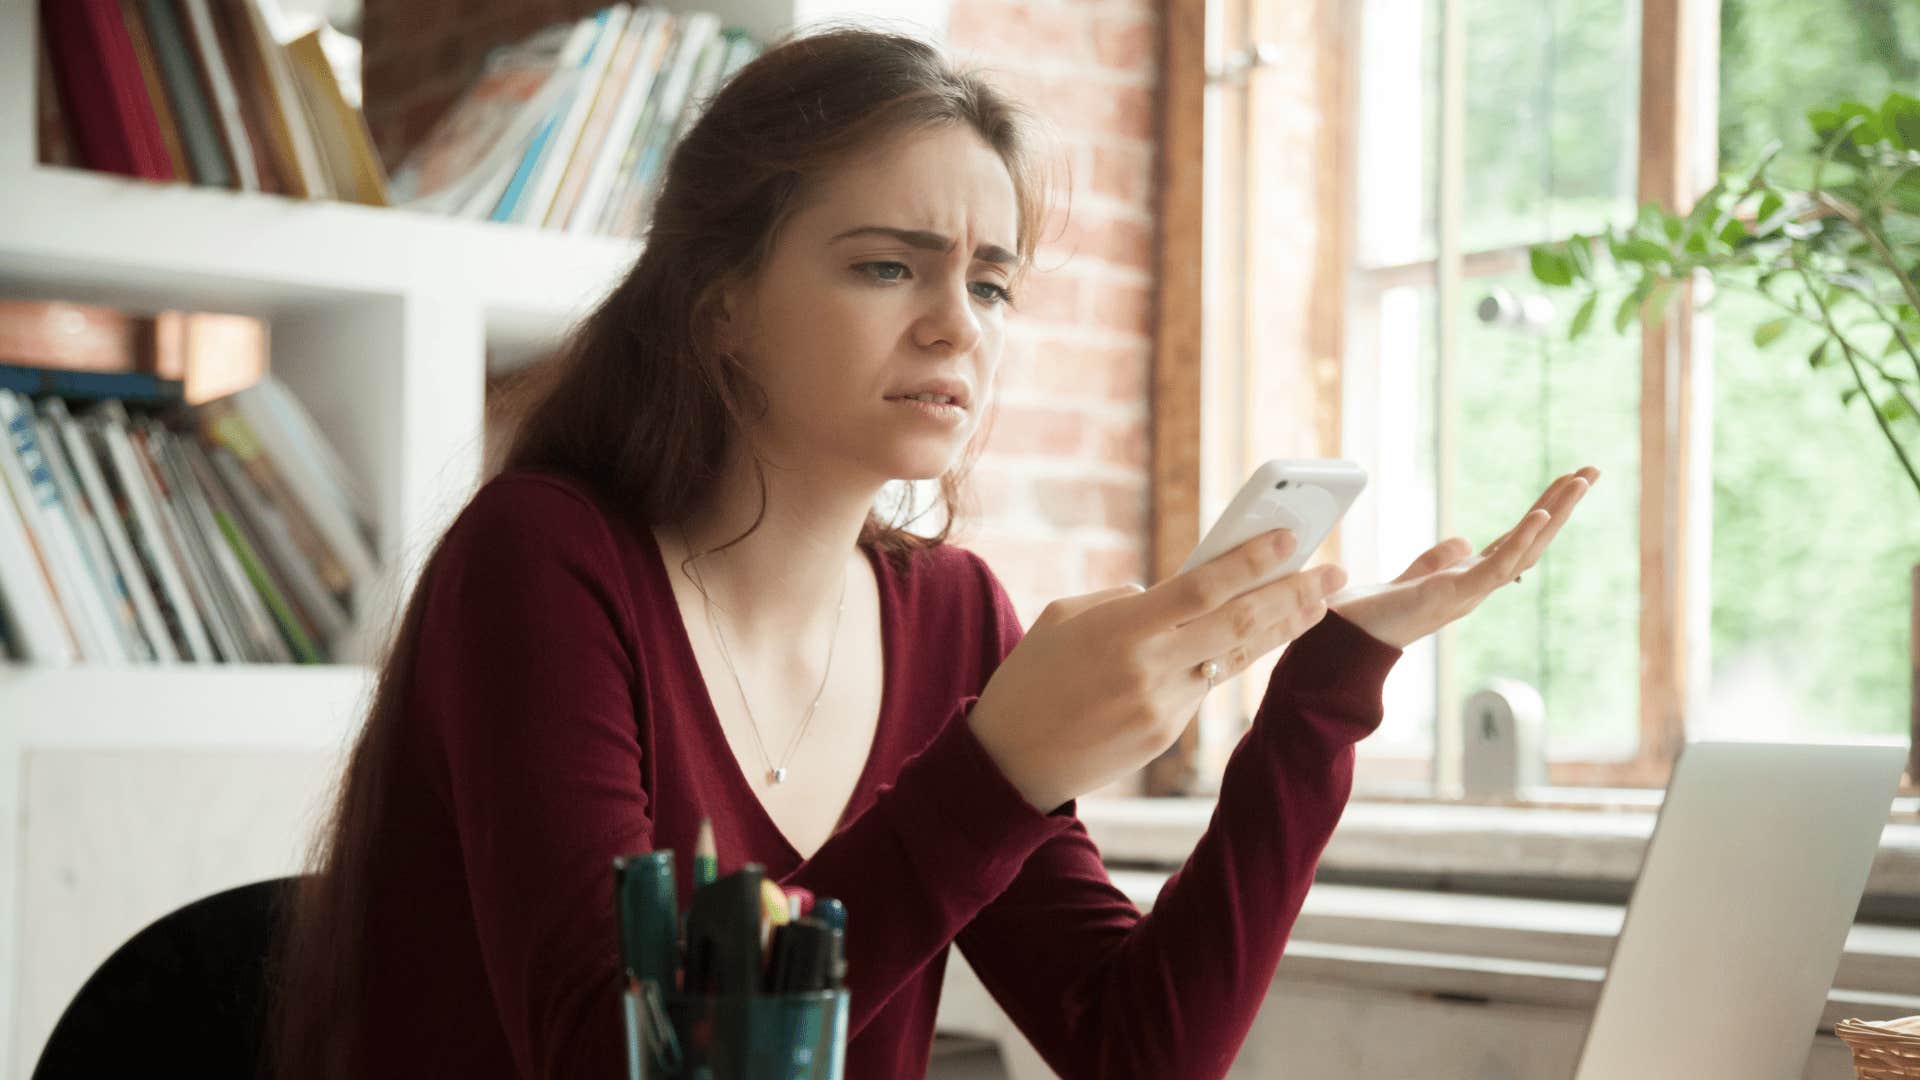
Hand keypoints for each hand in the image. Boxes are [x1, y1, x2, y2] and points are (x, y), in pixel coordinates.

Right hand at [968, 530, 1347, 811]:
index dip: (1251, 561)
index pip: (1202, 587)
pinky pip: (1202, 686)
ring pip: (1233, 658)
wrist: (1009, 763)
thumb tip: (1166, 593)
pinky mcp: (1167, 734)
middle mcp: (1150, 668)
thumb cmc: (1030, 678)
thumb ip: (1122, 600)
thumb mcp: (1064, 618)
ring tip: (1317, 604)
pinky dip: (1223, 660)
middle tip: (1334, 573)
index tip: (1290, 538)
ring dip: (1279, 629)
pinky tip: (1248, 640)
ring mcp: (1163, 706)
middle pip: (1239, 624)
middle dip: (1293, 595)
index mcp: (1122, 630)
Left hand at [1329, 467, 1600, 648]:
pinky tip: (1541, 514)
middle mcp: (1477, 586)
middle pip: (1531, 541)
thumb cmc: (1373, 613)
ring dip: (1554, 514)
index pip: (1516, 538)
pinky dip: (1521, 541)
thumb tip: (1464, 543)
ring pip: (1525, 551)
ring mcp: (1469, 593)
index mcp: (1469, 578)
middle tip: (1592, 469)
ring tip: (1580, 480)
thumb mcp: (1413, 577)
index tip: (1568, 480)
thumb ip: (1439, 560)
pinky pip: (1497, 568)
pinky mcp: (1453, 597)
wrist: (1345, 639)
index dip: (1543, 511)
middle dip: (1563, 506)